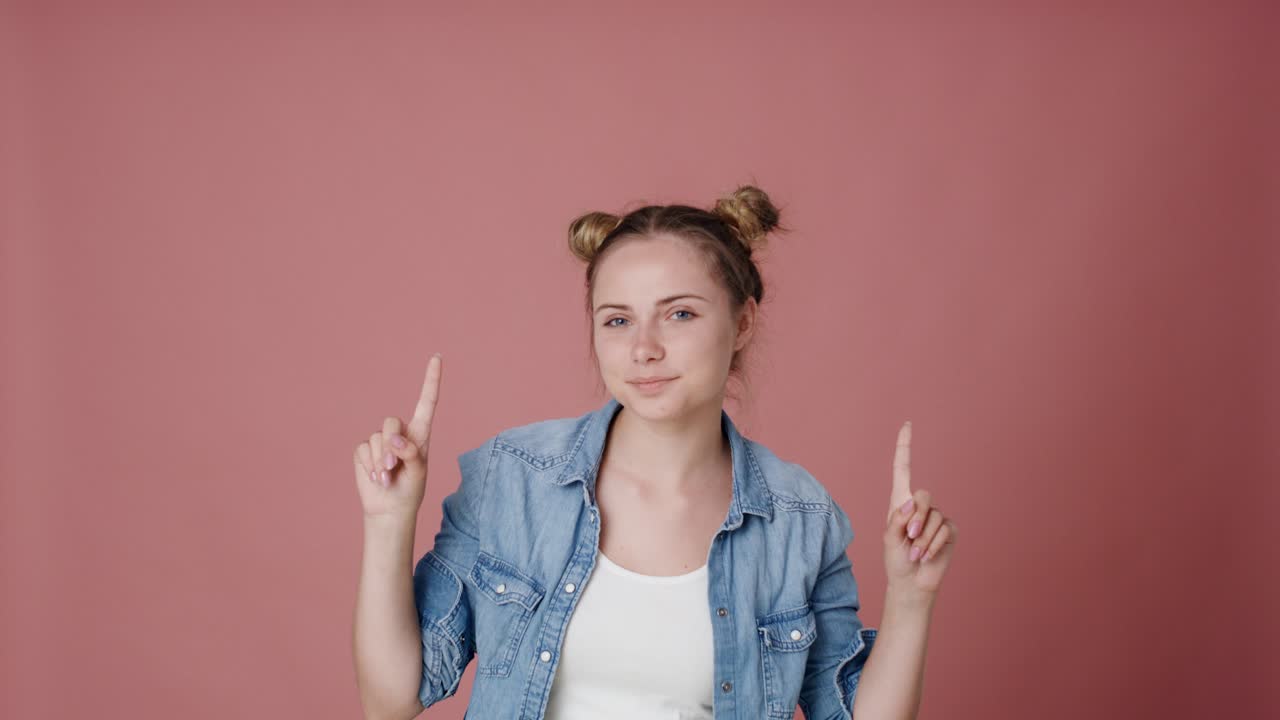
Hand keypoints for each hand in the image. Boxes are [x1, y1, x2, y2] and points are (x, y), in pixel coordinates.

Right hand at [353, 353, 441, 519]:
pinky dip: (369, 466)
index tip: (437, 357)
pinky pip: (363, 450)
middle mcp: (400, 433)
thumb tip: (394, 439)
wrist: (390, 508)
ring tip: (388, 477)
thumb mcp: (418, 472)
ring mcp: (381, 441)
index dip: (431, 379)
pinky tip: (377, 477)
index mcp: (420, 433)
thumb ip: (411, 453)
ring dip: (381, 461)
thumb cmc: (410, 489)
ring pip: (376, 438)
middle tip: (394, 467)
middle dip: (391, 445)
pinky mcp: (364, 451)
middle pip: (391, 422)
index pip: (427, 401)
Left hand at [883, 421, 956, 599]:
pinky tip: (926, 556)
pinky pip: (945, 530)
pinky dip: (933, 545)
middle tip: (909, 539)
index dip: (905, 446)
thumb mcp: (890, 539)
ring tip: (915, 554)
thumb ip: (898, 519)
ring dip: (922, 539)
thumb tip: (912, 502)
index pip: (903, 469)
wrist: (910, 582)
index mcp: (900, 502)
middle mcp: (919, 506)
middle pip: (923, 495)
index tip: (907, 424)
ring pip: (934, 517)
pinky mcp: (949, 530)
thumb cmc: (895, 560)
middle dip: (916, 518)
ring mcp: (936, 517)